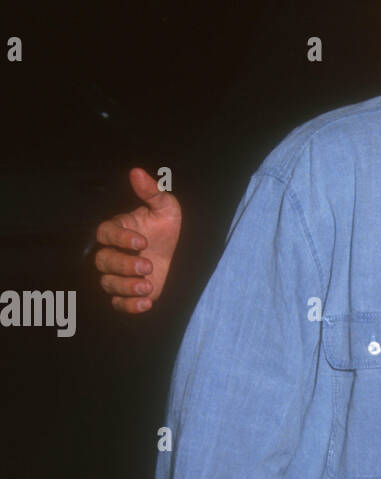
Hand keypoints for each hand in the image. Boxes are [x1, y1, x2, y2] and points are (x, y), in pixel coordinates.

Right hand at [93, 167, 181, 313]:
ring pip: (108, 283)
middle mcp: (111, 252)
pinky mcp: (126, 293)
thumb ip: (151, 192)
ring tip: (148, 284)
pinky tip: (147, 303)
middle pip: (104, 261)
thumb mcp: (165, 207)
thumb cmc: (165, 227)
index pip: (105, 233)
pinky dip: (130, 306)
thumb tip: (137, 171)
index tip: (142, 242)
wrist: (177, 252)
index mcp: (117, 230)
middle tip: (148, 266)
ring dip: (126, 286)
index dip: (120, 239)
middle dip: (124, 265)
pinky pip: (118, 304)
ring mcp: (117, 274)